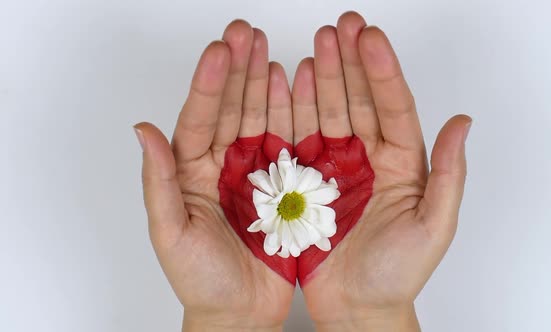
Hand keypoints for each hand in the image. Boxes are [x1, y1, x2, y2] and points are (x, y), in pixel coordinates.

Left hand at [134, 20, 294, 330]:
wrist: (240, 313)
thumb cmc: (201, 281)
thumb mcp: (170, 234)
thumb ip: (158, 182)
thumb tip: (143, 131)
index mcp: (192, 172)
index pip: (200, 118)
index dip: (210, 84)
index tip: (221, 51)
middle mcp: (223, 164)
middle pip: (231, 107)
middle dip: (238, 68)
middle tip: (246, 32)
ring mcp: (255, 171)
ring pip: (260, 116)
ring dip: (265, 82)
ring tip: (270, 49)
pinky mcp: (284, 185)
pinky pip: (289, 142)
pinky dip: (293, 113)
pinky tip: (295, 87)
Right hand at [292, 12, 471, 330]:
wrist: (357, 307)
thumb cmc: (398, 274)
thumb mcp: (433, 227)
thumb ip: (448, 176)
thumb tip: (461, 124)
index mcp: (402, 163)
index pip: (393, 106)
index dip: (382, 69)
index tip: (368, 36)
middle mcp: (369, 157)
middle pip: (359, 99)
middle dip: (350, 61)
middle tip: (339, 26)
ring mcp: (336, 166)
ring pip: (328, 112)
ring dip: (322, 78)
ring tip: (314, 47)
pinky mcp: (307, 182)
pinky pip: (300, 139)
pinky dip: (294, 111)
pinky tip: (290, 85)